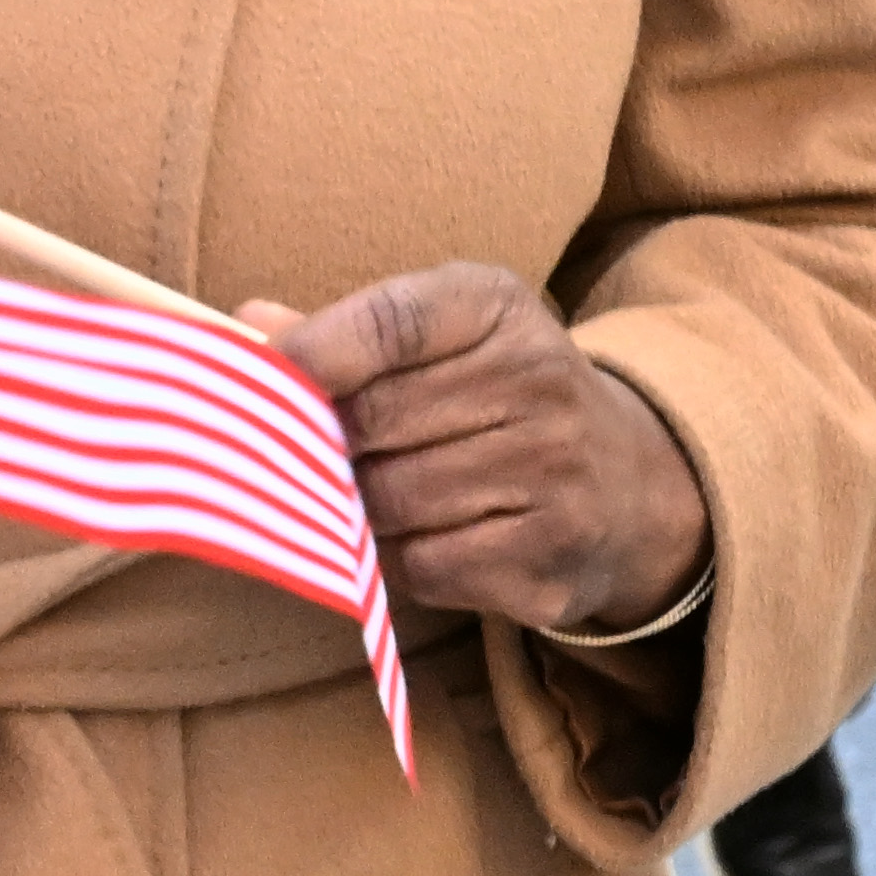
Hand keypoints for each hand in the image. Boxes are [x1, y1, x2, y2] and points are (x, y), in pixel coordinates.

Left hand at [257, 263, 709, 639]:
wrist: (627, 484)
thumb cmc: (500, 394)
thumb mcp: (442, 336)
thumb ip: (348, 334)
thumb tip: (248, 329)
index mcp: (500, 308)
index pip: (395, 320)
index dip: (317, 348)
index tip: (263, 371)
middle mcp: (539, 383)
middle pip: (375, 421)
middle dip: (326, 443)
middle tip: (309, 452)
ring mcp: (553, 478)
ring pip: (390, 500)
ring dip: (356, 507)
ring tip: (369, 492)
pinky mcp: (547, 563)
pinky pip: (422, 566)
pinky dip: (394, 558)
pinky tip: (414, 536)